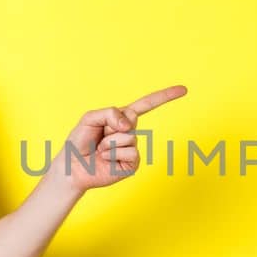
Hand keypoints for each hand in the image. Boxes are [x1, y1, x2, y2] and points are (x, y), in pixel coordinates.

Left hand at [59, 85, 187, 191]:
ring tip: (101, 150)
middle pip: (131, 119)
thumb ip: (110, 113)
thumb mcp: (90, 118)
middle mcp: (130, 132)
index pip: (147, 104)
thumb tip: (130, 124)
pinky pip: (130, 153)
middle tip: (100, 136)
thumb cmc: (79, 141)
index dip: (165, 97)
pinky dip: (114, 155)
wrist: (73, 167)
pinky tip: (107, 160)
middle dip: (111, 125)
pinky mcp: (132, 164)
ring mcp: (133, 149)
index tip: (183, 90)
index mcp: (122, 118)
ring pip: (128, 137)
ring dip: (109, 143)